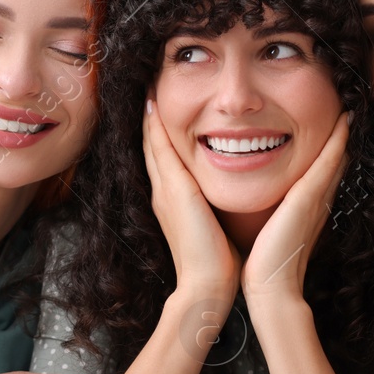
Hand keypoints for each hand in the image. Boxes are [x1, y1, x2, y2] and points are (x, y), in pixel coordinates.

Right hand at [142, 98, 238, 299]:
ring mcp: (164, 189)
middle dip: (150, 117)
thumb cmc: (218, 263)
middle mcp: (163, 191)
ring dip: (149, 114)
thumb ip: (213, 209)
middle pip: (152, 144)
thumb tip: (225, 199)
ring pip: (151, 141)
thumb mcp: (214, 227)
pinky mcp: (172, 189)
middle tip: (148, 86)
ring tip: (148, 85)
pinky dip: (154, 124)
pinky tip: (153, 102)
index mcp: (174, 200)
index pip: (164, 157)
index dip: (160, 131)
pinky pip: (159, 147)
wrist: (207, 287)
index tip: (162, 107)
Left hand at [242, 110, 350, 302]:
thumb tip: (265, 203)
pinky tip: (344, 122)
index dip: (329, 147)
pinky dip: (337, 143)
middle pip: (333, 160)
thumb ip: (273, 213)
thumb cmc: (263, 262)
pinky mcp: (308, 200)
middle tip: (349, 105)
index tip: (334, 123)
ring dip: (342, 132)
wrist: (269, 288)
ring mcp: (316, 199)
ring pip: (334, 157)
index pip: (319, 170)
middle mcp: (316, 199)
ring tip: (351, 105)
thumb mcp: (269, 228)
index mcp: (305, 206)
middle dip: (340, 135)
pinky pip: (327, 164)